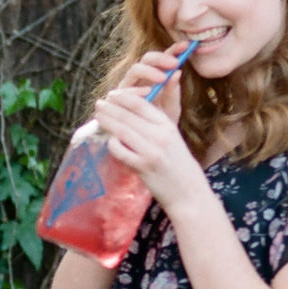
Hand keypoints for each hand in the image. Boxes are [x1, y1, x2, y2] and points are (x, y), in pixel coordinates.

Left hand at [93, 42, 206, 210]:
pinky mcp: (143, 167)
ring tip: (98, 116)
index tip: (112, 94)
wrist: (189, 193)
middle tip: (99, 103)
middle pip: (129, 116)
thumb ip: (160, 119)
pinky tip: (110, 141)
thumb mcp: (174, 138)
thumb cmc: (179, 164)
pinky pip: (121, 151)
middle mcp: (160, 136)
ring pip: (122, 131)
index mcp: (168, 126)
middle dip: (111, 108)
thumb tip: (147, 102)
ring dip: (107, 122)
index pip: (142, 105)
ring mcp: (151, 151)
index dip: (124, 98)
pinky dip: (113, 144)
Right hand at [113, 42, 195, 123]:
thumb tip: (178, 73)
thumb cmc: (157, 124)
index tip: (185, 47)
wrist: (142, 144)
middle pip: (145, 59)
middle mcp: (138, 80)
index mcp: (152, 78)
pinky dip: (135, 90)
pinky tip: (146, 93)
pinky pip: (124, 90)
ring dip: (148, 72)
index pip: (161, 59)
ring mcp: (125, 88)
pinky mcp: (115, 100)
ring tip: (162, 78)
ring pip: (133, 71)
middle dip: (159, 59)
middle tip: (174, 64)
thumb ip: (173, 93)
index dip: (173, 50)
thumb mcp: (171, 109)